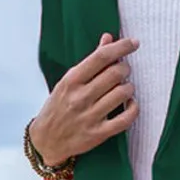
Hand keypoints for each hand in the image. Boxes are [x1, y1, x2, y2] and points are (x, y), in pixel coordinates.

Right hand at [30, 33, 139, 164]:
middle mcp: (80, 97)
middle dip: (125, 68)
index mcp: (71, 81)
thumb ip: (90, 61)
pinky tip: (130, 104)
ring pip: (123, 93)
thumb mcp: (68, 82)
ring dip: (129, 87)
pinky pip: (126, 118)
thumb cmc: (58, 107)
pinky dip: (133, 108)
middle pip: (115, 73)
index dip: (121, 47)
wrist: (46, 141)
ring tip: (124, 88)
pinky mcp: (99, 134)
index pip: (101, 57)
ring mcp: (90, 116)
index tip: (133, 43)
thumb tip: (108, 39)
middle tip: (123, 71)